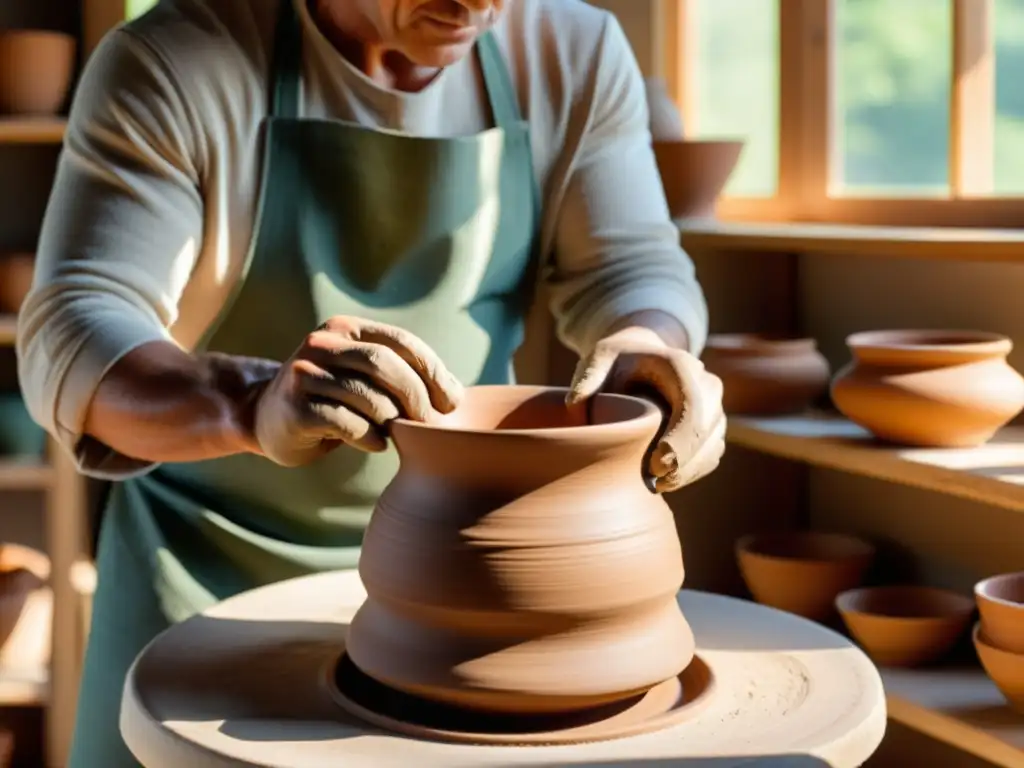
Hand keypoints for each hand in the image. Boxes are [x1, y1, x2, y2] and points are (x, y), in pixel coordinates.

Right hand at [253, 316, 463, 465]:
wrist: (266, 416)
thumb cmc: (330, 399)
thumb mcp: (360, 374)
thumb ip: (398, 374)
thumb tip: (455, 396)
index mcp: (344, 328)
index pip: (401, 342)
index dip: (433, 371)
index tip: (452, 401)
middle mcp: (321, 344)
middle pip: (385, 365)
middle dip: (417, 396)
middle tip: (431, 423)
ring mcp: (303, 375)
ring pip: (368, 396)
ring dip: (393, 421)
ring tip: (398, 434)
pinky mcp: (295, 409)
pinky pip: (347, 424)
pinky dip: (370, 438)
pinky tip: (375, 444)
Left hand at [567, 327, 724, 492]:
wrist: (641, 357)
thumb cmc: (617, 361)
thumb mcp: (598, 359)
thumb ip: (588, 378)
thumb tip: (575, 405)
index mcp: (680, 364)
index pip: (692, 404)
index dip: (680, 438)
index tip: (655, 464)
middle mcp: (706, 383)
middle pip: (708, 429)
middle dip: (684, 463)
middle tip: (655, 483)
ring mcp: (714, 405)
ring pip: (712, 446)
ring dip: (689, 472)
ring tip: (657, 486)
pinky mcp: (713, 426)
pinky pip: (711, 455)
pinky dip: (693, 472)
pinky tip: (667, 482)